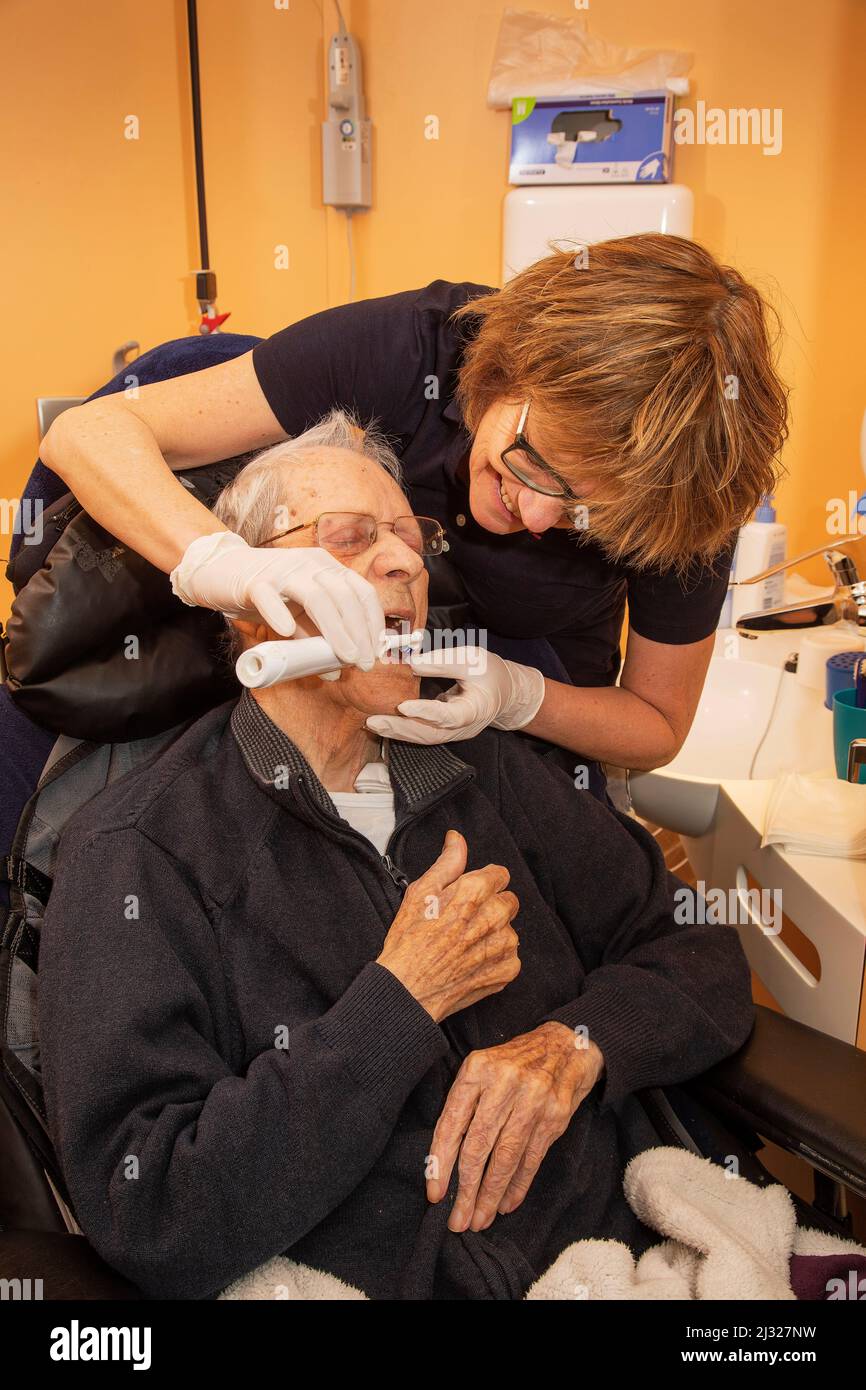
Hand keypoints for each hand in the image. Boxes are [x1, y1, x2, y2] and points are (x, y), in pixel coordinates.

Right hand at [170, 531, 384, 667]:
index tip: (375, 651)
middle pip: (343, 596)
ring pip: (315, 597)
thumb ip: (313, 639)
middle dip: (358, 632)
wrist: (219, 570)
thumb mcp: (295, 616)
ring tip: (342, 657)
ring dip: (334, 629)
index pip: (360, 591)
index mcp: (326, 567)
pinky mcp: (253, 580)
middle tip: (362, 662)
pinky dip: (279, 613)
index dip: (372, 621)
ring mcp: (282, 570)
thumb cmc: (265, 593)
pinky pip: (268, 596)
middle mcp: (309, 564)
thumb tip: (336, 672)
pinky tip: (287, 632)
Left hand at [366, 646, 545, 743]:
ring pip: (423, 738)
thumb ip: (442, 662)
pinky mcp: (444, 732)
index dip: (426, 713)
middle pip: (430, 734)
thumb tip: (410, 663)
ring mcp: (453, 733)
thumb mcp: (472, 658)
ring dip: (397, 732)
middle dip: (401, 729)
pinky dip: (402, 730)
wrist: (504, 692)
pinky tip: (383, 724)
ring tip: (372, 724)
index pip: (449, 716)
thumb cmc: (490, 673)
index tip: (403, 706)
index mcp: (476, 710)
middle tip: (374, 721)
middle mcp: (464, 728)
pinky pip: (422, 734)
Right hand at [377, 830, 519, 1022]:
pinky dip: (494, 958)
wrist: (408, 989)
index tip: (468, 896)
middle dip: (490, 906)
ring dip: (493, 933)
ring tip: (463, 945)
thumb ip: (447, 862)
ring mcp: (504, 944)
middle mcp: (495, 915)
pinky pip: (510, 956)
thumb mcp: (420, 893)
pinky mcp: (507, 970)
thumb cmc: (409, 941)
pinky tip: (470, 962)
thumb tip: (457, 839)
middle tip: (463, 921)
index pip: (500, 874)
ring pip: (508, 928)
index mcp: (475, 891)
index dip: (483, 883)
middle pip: (507, 900)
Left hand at [426, 1023, 603, 1230]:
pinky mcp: (555, 1117)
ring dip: (491, 1195)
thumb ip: (463, 1105)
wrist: (566, 1045)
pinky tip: (506, 1204)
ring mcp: (533, 1100)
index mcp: (478, 1069)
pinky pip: (532, 1159)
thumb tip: (442, 1160)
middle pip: (479, 1146)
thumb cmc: (513, 1062)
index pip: (452, 1123)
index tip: (434, 1194)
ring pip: (506, 1158)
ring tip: (479, 1219)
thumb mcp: (482, 1068)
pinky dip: (518, 1186)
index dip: (441, 1162)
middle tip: (457, 1221)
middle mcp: (505, 1084)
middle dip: (466, 1190)